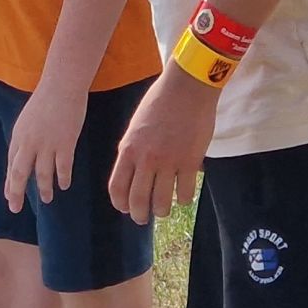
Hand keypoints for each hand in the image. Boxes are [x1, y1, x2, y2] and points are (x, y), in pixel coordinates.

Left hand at [3, 82, 86, 212]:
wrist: (61, 86)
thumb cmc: (45, 99)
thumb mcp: (27, 120)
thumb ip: (25, 138)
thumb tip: (23, 154)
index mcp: (18, 136)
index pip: (11, 164)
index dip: (10, 182)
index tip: (9, 196)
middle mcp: (29, 143)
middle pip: (19, 173)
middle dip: (16, 193)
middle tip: (14, 208)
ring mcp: (47, 144)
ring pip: (42, 174)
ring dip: (43, 189)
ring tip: (46, 199)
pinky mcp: (65, 143)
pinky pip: (63, 167)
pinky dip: (63, 178)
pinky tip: (64, 185)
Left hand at [109, 69, 219, 225]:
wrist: (186, 88)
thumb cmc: (159, 103)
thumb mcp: (135, 127)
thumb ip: (132, 150)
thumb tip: (133, 173)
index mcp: (128, 149)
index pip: (117, 188)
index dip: (120, 204)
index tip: (125, 208)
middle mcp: (146, 159)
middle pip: (138, 200)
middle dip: (139, 215)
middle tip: (143, 218)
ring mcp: (169, 162)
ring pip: (161, 202)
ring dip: (161, 211)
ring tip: (163, 211)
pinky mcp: (190, 162)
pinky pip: (185, 193)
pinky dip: (183, 200)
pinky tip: (183, 197)